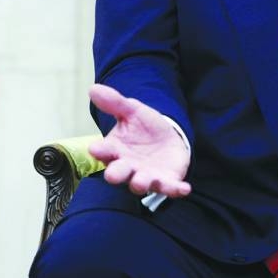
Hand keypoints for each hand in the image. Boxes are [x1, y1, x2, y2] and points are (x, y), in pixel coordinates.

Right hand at [87, 83, 191, 197]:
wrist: (168, 137)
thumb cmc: (144, 127)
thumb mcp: (132, 111)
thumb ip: (114, 102)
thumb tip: (93, 88)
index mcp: (116, 149)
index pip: (104, 151)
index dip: (99, 150)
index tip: (94, 149)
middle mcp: (128, 166)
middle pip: (119, 173)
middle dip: (116, 174)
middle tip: (112, 175)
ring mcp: (147, 176)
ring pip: (141, 183)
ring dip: (141, 183)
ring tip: (141, 182)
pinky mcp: (166, 181)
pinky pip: (170, 188)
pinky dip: (176, 189)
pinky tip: (184, 188)